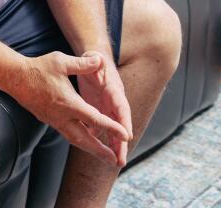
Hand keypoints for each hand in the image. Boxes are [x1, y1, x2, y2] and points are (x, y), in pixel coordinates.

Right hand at [12, 51, 129, 166]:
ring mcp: (54, 120)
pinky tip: (86, 141)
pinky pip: (68, 134)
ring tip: (104, 156)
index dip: (111, 127)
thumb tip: (100, 60)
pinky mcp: (50, 120)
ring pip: (75, 139)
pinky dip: (80, 141)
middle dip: (101, 151)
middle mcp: (62, 116)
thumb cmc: (39, 68)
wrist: (16, 78)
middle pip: (84, 139)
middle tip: (115, 161)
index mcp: (68, 103)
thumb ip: (82, 64)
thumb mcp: (61, 62)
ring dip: (91, 149)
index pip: (94, 119)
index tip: (125, 135)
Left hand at [75, 50, 132, 167]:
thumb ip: (94, 60)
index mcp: (113, 90)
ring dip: (114, 145)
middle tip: (122, 160)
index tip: (128, 136)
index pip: (121, 107)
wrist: (93, 59)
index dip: (125, 121)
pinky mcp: (98, 109)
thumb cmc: (94, 58)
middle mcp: (113, 101)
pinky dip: (99, 138)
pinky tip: (98, 152)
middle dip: (122, 142)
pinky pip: (99, 126)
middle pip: (120, 124)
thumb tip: (98, 59)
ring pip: (111, 128)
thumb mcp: (93, 57)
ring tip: (116, 163)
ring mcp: (107, 107)